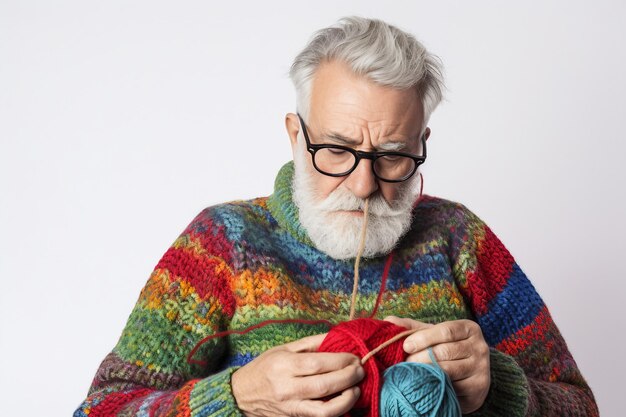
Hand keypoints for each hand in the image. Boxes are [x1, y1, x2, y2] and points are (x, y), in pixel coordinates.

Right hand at [231, 333, 364, 416]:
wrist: (241, 394)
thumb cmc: (264, 367)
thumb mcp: (284, 348)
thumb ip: (312, 343)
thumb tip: (338, 336)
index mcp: (284, 365)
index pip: (318, 364)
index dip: (341, 360)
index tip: (355, 357)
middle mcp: (286, 387)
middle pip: (324, 385)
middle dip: (348, 377)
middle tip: (360, 370)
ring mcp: (291, 407)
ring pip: (325, 410)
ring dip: (347, 399)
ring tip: (355, 388)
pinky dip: (336, 410)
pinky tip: (344, 400)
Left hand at [384, 316, 489, 413]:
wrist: (471, 372)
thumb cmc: (447, 348)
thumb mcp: (434, 334)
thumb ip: (412, 327)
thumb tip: (389, 320)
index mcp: (469, 328)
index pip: (446, 331)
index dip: (423, 338)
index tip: (406, 346)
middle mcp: (480, 347)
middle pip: (445, 352)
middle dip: (420, 358)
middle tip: (403, 363)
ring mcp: (481, 369)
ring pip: (448, 371)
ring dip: (425, 373)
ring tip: (410, 374)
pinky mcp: (478, 389)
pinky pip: (453, 389)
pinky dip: (436, 387)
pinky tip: (425, 385)